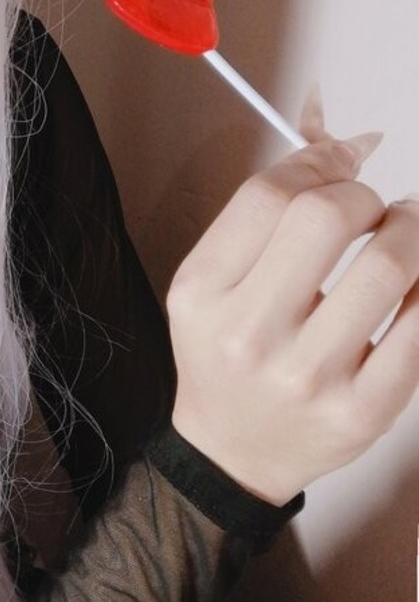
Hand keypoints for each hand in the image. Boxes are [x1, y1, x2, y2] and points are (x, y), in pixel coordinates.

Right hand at [168, 135, 418, 504]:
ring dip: (411, 230)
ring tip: (405, 232)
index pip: (270, 195)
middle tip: (373, 208)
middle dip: (366, 196)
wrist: (232, 453)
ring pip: (390, 265)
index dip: (319, 162)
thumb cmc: (227, 357)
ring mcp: (308, 378)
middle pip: (327, 217)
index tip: (340, 164)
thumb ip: (262, 218)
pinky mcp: (363, 411)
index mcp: (203, 294)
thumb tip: (347, 148)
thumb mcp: (210, 284)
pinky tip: (416, 283)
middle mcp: (248, 336)